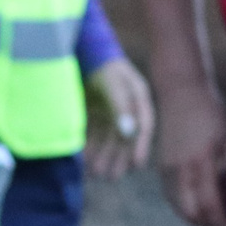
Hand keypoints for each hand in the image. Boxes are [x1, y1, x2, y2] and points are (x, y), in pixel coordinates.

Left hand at [85, 56, 156, 179]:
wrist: (80, 48)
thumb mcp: (113, 83)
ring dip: (104, 156)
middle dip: (118, 158)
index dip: (140, 147)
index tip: (137, 166)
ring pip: (108, 139)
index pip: (144, 127)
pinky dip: (90, 147)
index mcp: (139, 99)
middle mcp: (126, 108)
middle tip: (111, 177)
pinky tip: (84, 160)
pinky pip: (93, 134)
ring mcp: (109, 110)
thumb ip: (122, 106)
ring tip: (97, 173)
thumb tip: (129, 132)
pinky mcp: (93, 111)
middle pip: (125, 137)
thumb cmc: (101, 63)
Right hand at [154, 78, 225, 225]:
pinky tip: (193, 209)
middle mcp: (180, 171)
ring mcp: (166, 169)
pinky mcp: (160, 166)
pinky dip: (181, 208)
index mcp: (201, 163)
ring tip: (208, 224)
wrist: (180, 92)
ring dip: (192, 220)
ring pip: (177, 206)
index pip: (210, 205)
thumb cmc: (209, 112)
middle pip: (190, 212)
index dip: (220, 222)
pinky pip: (169, 196)